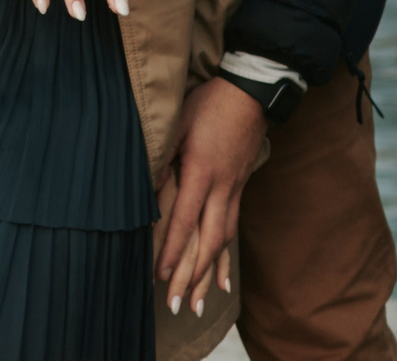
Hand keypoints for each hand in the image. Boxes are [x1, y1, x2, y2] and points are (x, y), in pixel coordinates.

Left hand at [153, 78, 265, 316]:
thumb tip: (145, 188)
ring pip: (222, 242)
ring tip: (198, 304)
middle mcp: (222, 189)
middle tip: (176, 304)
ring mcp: (234, 191)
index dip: (170, 249)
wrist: (251, 92)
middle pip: (206, 242)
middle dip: (191, 277)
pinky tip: (224, 282)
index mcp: (202, 172)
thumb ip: (163, 156)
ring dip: (208, 275)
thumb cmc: (210, 104)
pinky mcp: (240, 189)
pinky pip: (233, 230)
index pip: (184, 219)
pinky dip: (225, 258)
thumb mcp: (179, 124)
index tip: (158, 274)